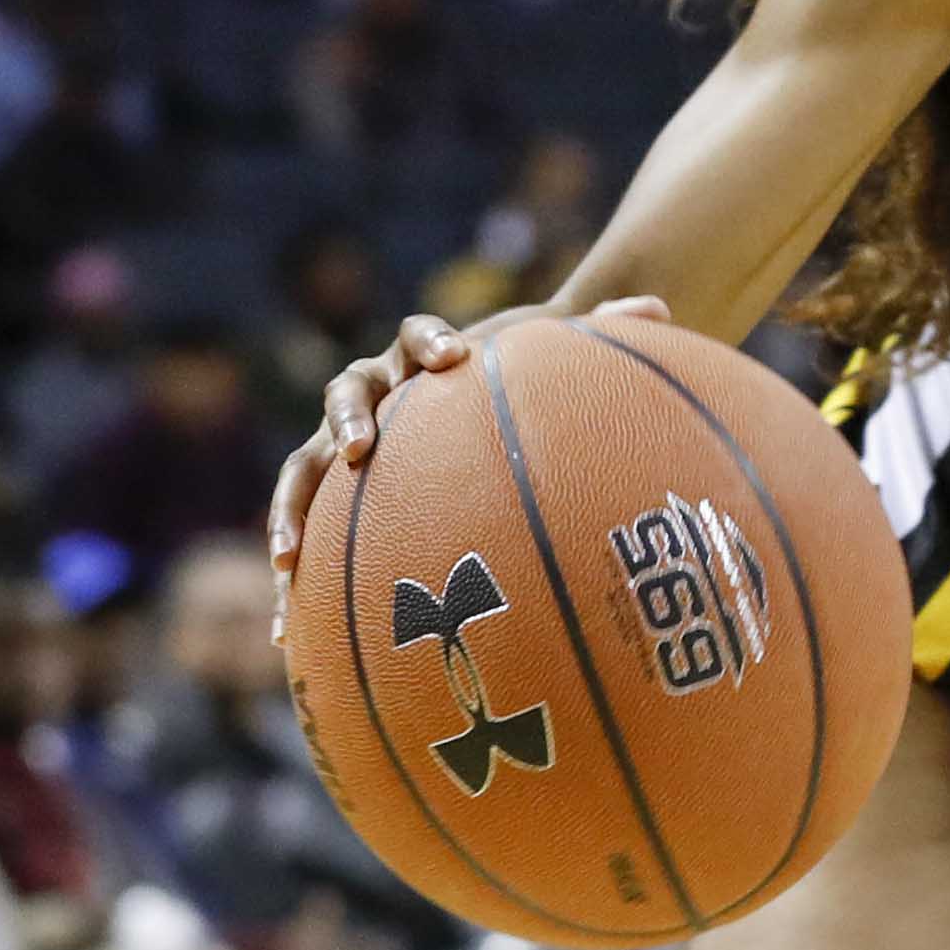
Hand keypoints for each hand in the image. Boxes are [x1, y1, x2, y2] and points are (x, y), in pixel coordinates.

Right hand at [274, 292, 671, 572]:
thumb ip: (604, 334)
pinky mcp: (332, 499)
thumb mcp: (556, 361)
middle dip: (347, 418)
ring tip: (289, 554)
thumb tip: (662, 311)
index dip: (429, 342)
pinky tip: (288, 638)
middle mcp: (373, 395)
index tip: (455, 356)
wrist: (471, 406)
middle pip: (345, 393)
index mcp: (421, 359)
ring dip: (290, 507)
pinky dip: (294, 586)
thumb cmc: (515, 383)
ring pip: (303, 468)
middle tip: (359, 446)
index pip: (416, 336)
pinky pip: (304, 538)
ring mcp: (342, 445)